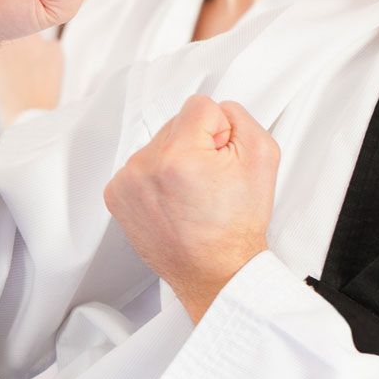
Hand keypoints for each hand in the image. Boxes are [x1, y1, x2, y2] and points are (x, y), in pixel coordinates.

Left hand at [104, 95, 278, 320]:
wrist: (216, 272)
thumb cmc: (236, 227)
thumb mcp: (262, 158)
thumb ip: (240, 117)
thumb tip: (217, 112)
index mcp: (178, 155)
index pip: (199, 106)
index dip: (219, 132)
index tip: (221, 161)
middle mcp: (144, 167)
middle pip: (175, 125)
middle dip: (195, 146)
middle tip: (209, 183)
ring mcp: (126, 183)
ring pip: (157, 146)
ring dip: (174, 162)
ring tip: (191, 196)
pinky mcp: (116, 196)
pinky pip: (140, 167)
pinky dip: (156, 179)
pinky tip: (173, 202)